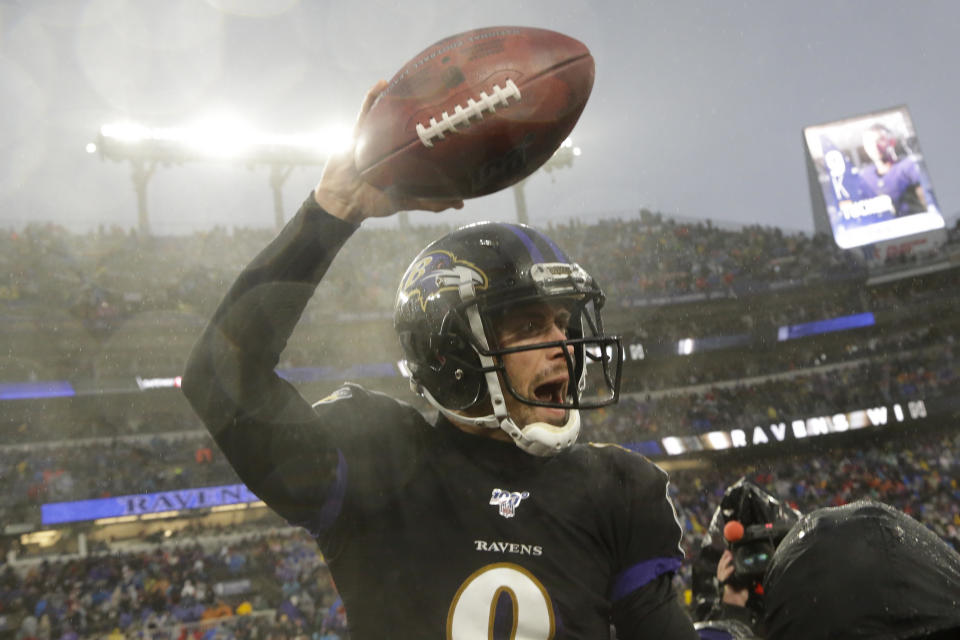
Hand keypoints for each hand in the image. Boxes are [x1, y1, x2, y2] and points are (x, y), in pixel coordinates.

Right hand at [314, 80, 463, 223]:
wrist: (344, 201)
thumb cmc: (374, 202)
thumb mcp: (407, 201)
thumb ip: (430, 202)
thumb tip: (460, 204)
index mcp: (403, 157)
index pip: (422, 137)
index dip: (435, 126)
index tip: (452, 115)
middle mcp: (390, 144)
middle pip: (407, 121)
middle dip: (419, 107)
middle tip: (438, 92)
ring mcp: (374, 137)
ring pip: (388, 112)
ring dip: (399, 97)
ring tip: (416, 82)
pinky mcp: (358, 132)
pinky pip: (365, 110)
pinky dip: (372, 96)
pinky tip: (383, 83)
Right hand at [717, 549, 748, 606]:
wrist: (737, 606)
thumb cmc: (740, 597)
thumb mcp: (744, 586)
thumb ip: (746, 579)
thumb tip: (752, 573)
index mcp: (728, 578)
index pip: (724, 566)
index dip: (725, 559)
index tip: (728, 552)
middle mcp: (724, 578)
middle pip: (721, 566)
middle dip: (724, 558)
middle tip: (728, 552)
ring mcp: (723, 581)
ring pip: (721, 569)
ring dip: (725, 562)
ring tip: (729, 557)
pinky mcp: (724, 585)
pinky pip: (724, 578)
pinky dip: (727, 572)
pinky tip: (731, 568)